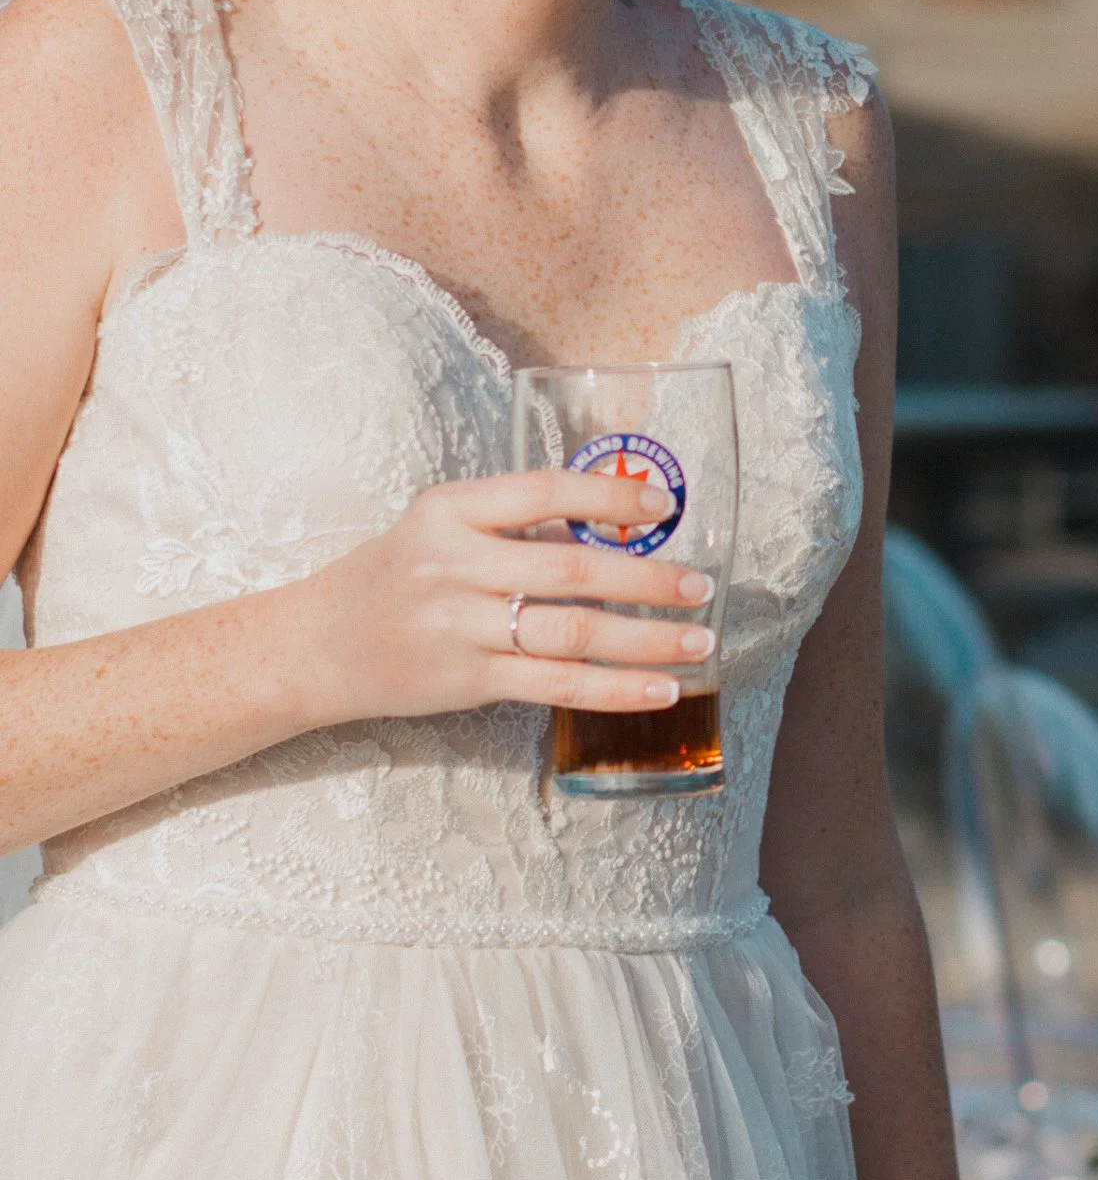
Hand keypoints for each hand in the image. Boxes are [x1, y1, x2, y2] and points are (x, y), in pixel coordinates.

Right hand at [295, 468, 715, 725]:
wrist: (315, 646)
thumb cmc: (393, 576)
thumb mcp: (439, 526)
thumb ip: (511, 524)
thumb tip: (612, 527)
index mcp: (450, 509)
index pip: (543, 490)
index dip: (610, 495)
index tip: (663, 505)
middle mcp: (453, 564)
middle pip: (570, 568)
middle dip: (646, 577)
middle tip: (701, 584)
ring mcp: (459, 627)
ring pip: (572, 633)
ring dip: (645, 638)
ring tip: (699, 639)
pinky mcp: (466, 682)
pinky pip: (556, 686)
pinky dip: (616, 689)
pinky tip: (660, 689)